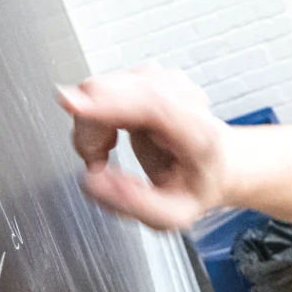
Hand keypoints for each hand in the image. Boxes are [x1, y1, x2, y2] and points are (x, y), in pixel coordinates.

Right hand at [58, 65, 229, 229]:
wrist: (217, 164)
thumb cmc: (196, 186)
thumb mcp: (172, 214)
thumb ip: (133, 203)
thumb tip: (92, 181)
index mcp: (198, 133)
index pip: (154, 104)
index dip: (110, 101)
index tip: (74, 104)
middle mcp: (184, 99)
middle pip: (118, 92)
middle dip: (89, 128)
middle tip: (95, 162)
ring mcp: (165, 82)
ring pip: (103, 88)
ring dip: (91, 125)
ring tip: (104, 153)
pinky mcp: (146, 77)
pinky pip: (102, 89)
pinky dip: (95, 116)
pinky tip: (111, 137)